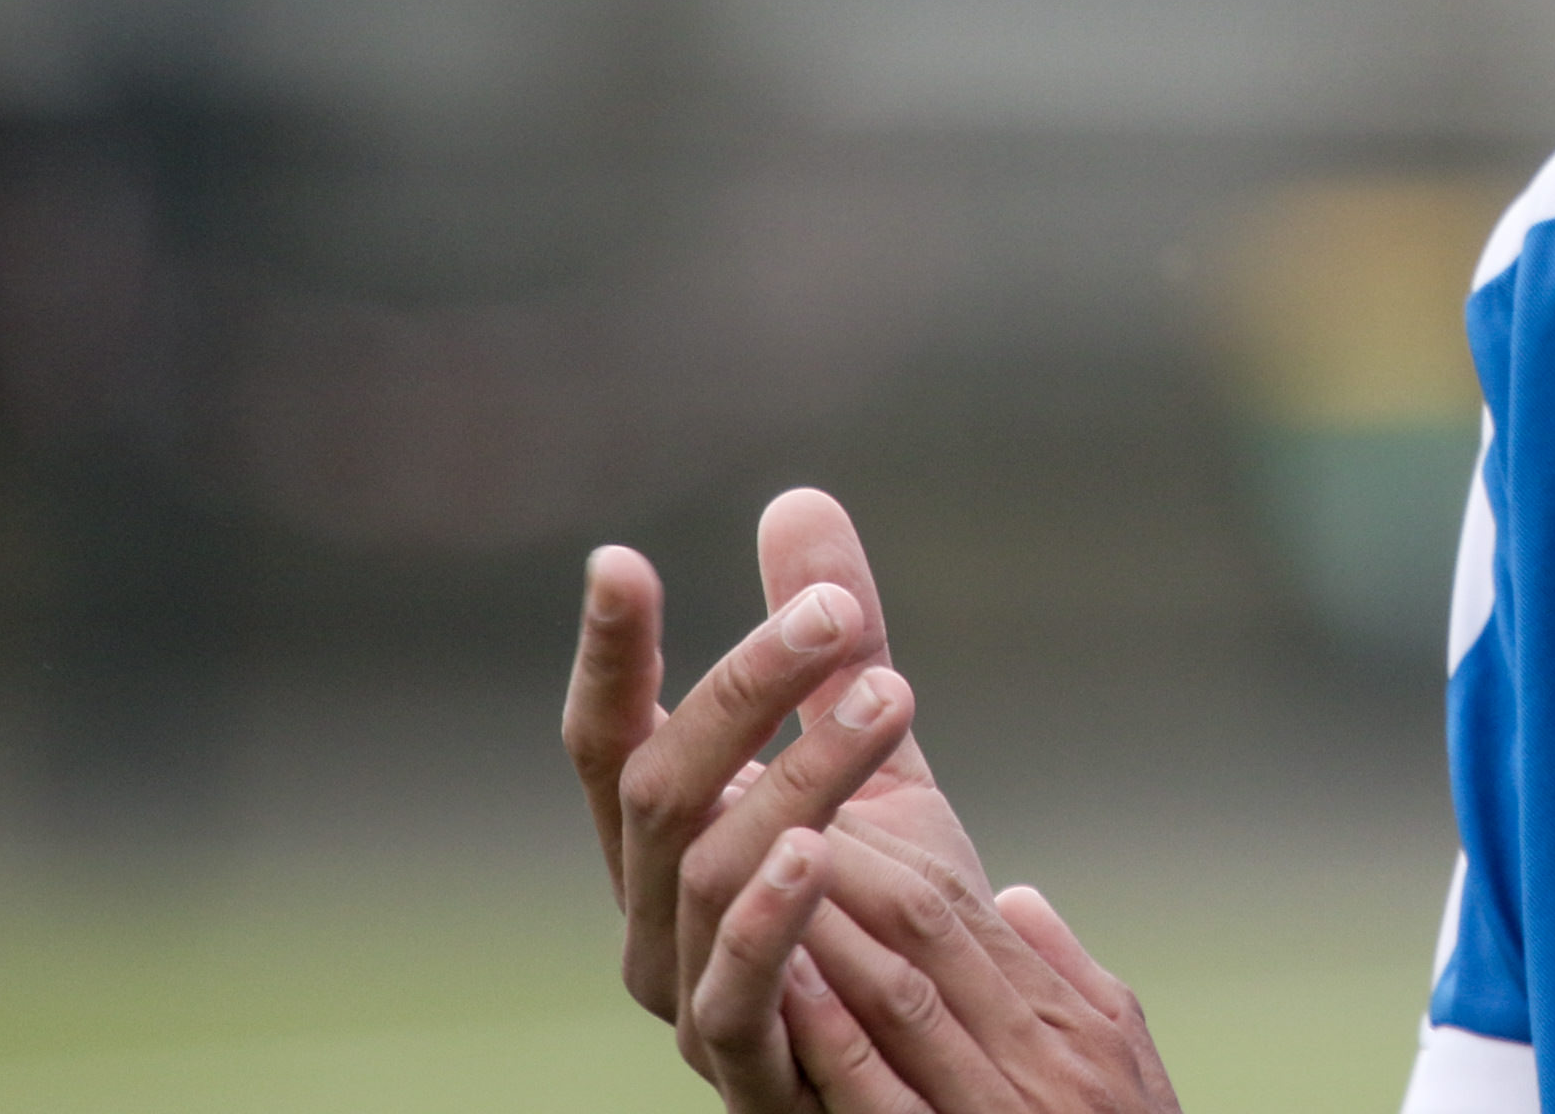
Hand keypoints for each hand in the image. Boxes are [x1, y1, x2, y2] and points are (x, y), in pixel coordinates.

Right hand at [563, 490, 993, 1084]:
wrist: (943, 1073)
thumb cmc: (886, 919)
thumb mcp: (875, 762)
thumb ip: (834, 645)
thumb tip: (798, 499)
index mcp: (669, 848)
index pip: (612, 741)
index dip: (611, 658)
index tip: (619, 563)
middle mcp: (654, 923)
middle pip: (659, 789)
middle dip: (742, 692)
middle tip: (837, 613)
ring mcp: (691, 1002)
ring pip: (707, 874)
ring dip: (797, 777)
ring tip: (884, 694)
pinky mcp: (754, 1075)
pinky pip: (739, 995)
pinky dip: (770, 921)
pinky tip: (817, 851)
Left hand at [694, 820, 1182, 1112]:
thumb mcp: (1118, 1057)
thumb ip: (1063, 974)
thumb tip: (1014, 896)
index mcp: (1066, 1018)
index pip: (966, 907)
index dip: (888, 845)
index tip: (819, 797)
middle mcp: (1037, 1053)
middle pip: (932, 928)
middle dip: (848, 858)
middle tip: (773, 793)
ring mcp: (997, 1110)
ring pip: (902, 994)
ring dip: (827, 924)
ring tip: (762, 859)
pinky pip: (883, 1097)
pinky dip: (833, 1038)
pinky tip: (786, 983)